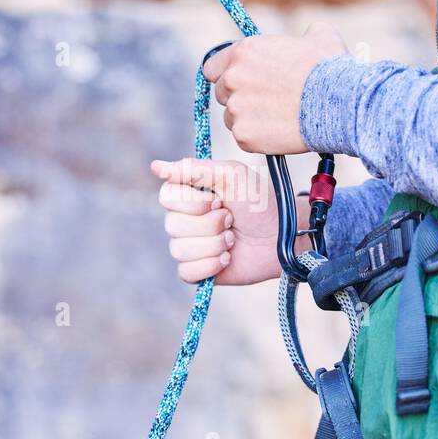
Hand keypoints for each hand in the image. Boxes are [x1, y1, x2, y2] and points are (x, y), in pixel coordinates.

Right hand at [151, 158, 306, 284]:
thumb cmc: (259, 202)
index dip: (192, 202)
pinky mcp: (199, 271)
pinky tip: (228, 258)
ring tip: (232, 239)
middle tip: (231, 220)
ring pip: (180, 249)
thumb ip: (193, 169)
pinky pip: (186, 271)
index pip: (166, 197)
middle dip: (209, 224)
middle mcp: (185, 220)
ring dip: (214, 244)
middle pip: (173, 225)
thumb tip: (155, 166)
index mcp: (188, 195)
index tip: (218, 199)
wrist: (282, 236)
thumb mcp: (230, 175)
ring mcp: (191, 246)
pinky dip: (211, 265)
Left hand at [202, 23, 346, 154]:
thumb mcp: (319, 36)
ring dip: (249, 119)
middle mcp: (233, 78)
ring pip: (232, 118)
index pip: (213, 67)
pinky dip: (257, 138)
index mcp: (243, 52)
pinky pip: (243, 138)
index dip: (226, 75)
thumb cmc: (330, 68)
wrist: (339, 105)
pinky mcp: (244, 135)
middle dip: (240, 98)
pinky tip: (278, 132)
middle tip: (266, 103)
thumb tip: (307, 35)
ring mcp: (236, 109)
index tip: (242, 82)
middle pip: (223, 94)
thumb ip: (302, 34)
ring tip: (277, 119)